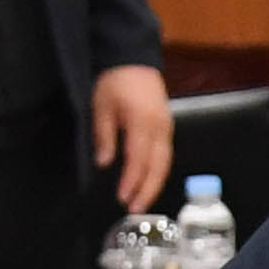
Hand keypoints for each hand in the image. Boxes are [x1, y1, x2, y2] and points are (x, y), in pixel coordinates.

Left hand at [92, 63, 174, 210]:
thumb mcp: (102, 106)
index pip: (138, 158)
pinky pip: (165, 155)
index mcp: (142, 123)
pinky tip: (149, 181)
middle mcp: (160, 129)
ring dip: (154, 184)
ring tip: (142, 201)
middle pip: (158, 166)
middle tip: (136, 208)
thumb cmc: (115, 82)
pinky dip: (158, 171)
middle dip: (148, 189)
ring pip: (165, 163)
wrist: (134, 60)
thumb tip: (103, 163)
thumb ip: (105, 136)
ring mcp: (167, 128)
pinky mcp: (167, 127)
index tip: (122, 197)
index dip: (131, 180)